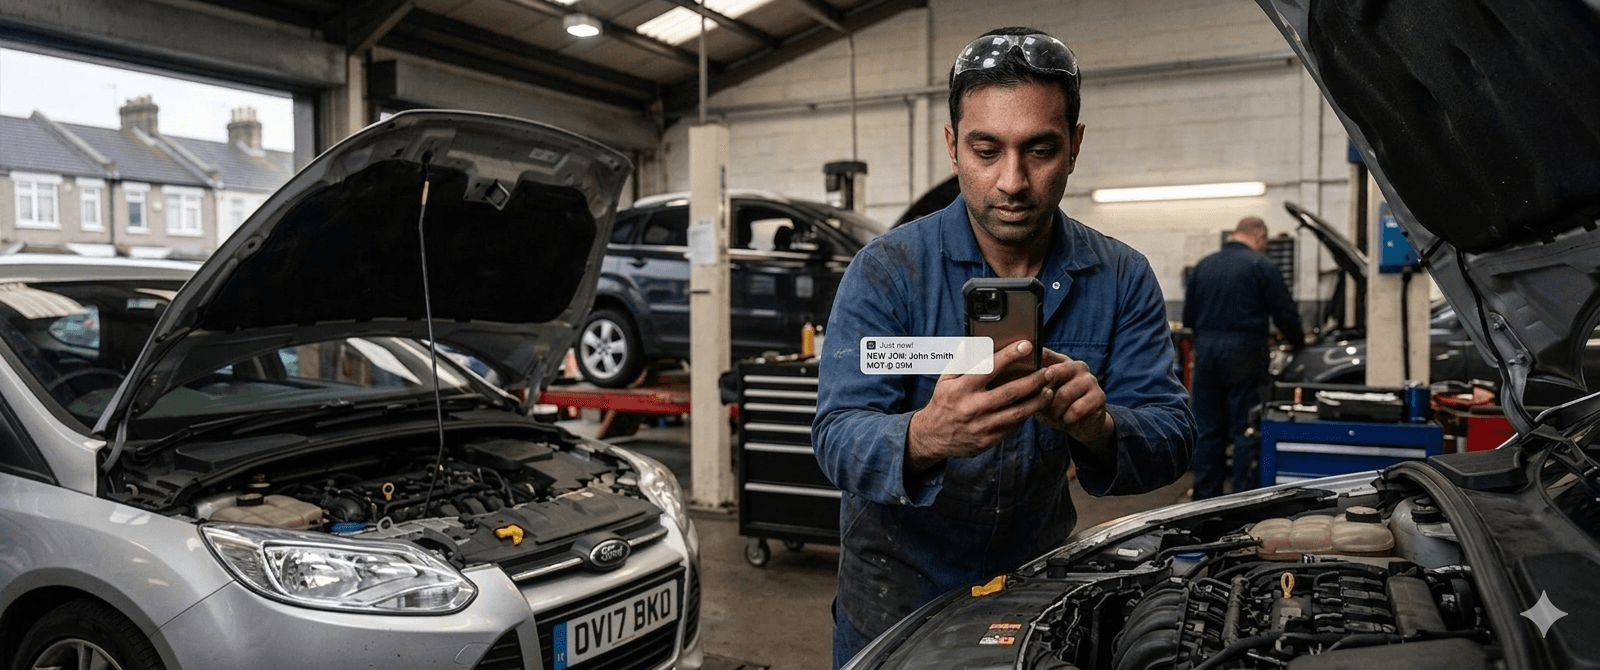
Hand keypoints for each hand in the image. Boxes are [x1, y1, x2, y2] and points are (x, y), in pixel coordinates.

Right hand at [906, 340, 1050, 469]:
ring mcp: (981, 425)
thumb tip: (975, 342)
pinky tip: (1035, 405)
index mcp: (961, 388)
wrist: (933, 436)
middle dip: (1033, 380)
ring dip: (1037, 400)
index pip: (988, 367)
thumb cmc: (943, 402)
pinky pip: (1013, 426)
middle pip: (1010, 391)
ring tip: (1049, 390)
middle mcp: (972, 406)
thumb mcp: (945, 379)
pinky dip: (1027, 415)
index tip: (1027, 345)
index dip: (1009, 355)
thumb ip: (961, 360)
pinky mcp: (988, 439)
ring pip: (1017, 412)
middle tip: (1049, 370)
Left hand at [1034, 348, 1114, 448]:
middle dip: (1042, 390)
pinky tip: (1067, 419)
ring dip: (1055, 410)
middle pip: (1053, 371)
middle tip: (1040, 403)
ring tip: (1055, 415)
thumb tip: (1027, 385)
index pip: (1044, 354)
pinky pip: (1076, 409)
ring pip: (1063, 394)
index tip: (1017, 361)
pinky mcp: (1099, 396)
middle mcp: (1077, 367)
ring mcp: (1090, 380)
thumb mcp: (1043, 399)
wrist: (1084, 426)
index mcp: (1061, 363)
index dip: (1031, 358)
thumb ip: (1035, 390)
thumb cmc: (1058, 408)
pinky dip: (1067, 418)